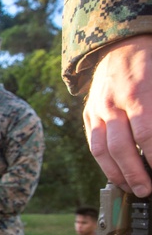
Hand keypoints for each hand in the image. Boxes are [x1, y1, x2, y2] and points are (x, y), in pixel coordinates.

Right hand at [84, 34, 151, 196]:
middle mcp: (113, 104)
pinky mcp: (89, 113)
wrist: (122, 44)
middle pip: (121, 148)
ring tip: (129, 187)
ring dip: (116, 173)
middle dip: (135, 174)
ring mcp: (98, 109)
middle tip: (146, 190)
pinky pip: (94, 142)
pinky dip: (104, 161)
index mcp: (138, 95)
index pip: (146, 136)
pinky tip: (115, 172)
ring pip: (102, 149)